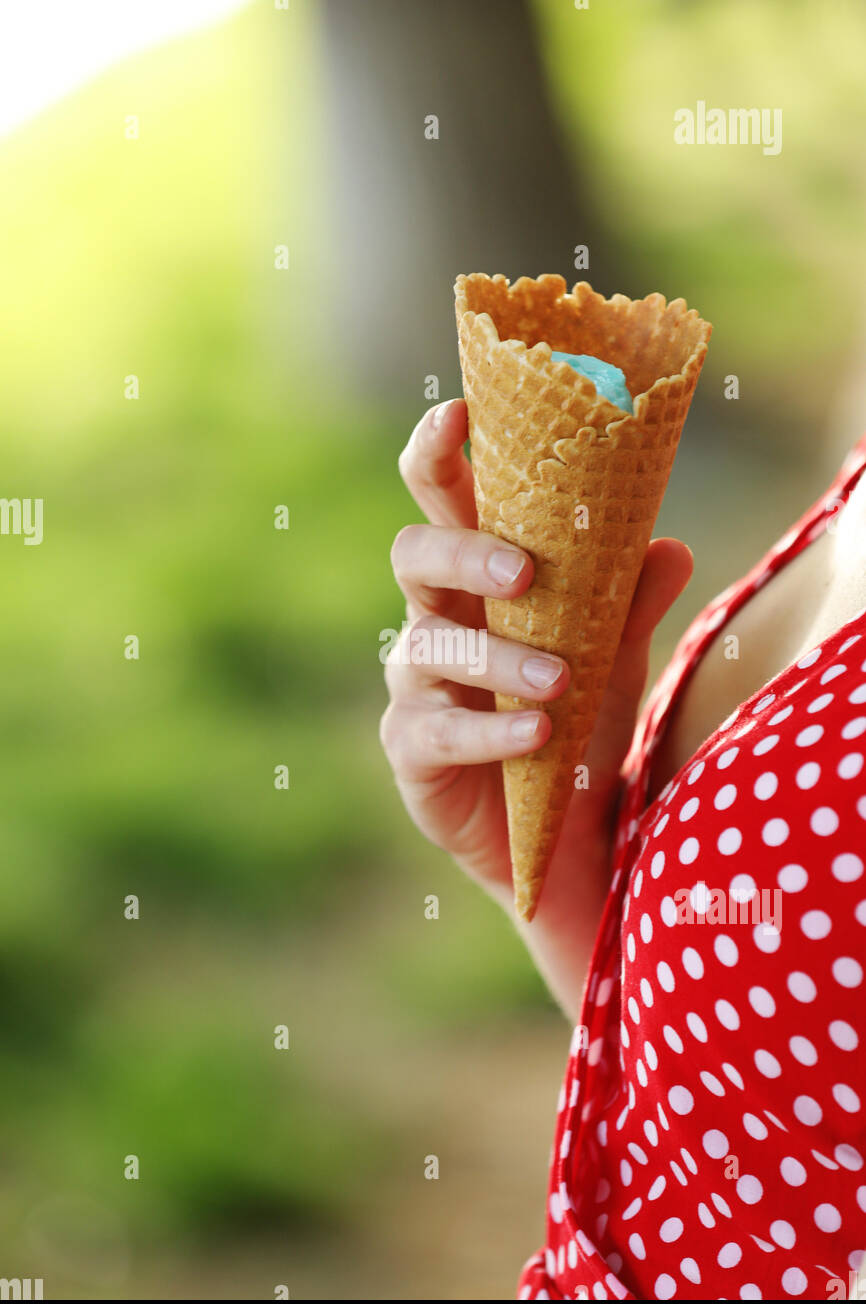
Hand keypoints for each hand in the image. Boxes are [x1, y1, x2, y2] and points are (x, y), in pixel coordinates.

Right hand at [380, 398, 692, 1016]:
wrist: (566, 832)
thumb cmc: (580, 724)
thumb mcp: (617, 657)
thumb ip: (629, 603)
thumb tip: (669, 545)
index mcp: (477, 581)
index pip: (443, 502)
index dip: (438, 455)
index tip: (458, 414)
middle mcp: (435, 620)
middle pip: (414, 557)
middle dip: (461, 552)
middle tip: (521, 569)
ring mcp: (416, 686)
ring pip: (430, 648)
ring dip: (498, 659)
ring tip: (560, 681)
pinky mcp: (413, 751)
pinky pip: (438, 731)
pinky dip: (491, 730)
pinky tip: (540, 733)